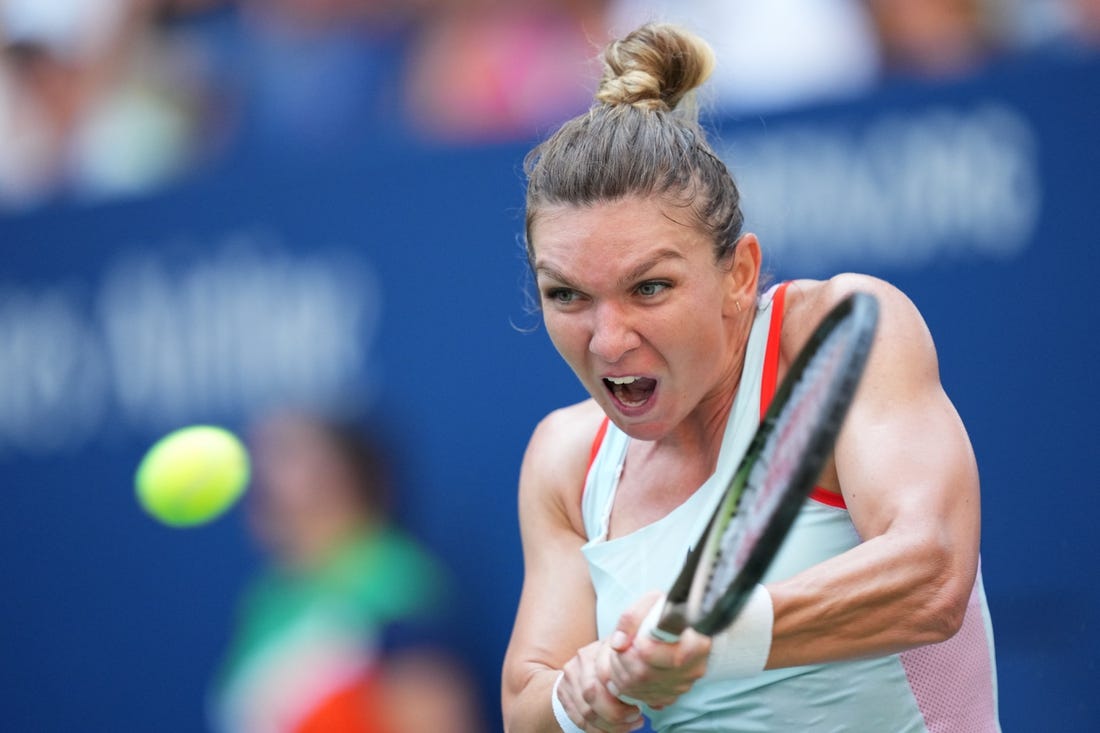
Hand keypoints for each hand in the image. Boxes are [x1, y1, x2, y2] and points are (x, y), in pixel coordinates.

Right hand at [557, 639, 645, 731]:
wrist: (585, 663)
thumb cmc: (617, 664)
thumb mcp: (632, 661)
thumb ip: (642, 677)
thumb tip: (659, 702)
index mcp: (603, 648)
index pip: (607, 675)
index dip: (623, 697)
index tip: (639, 707)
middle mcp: (583, 658)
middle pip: (592, 694)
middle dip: (616, 715)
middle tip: (635, 719)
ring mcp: (570, 675)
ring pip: (586, 711)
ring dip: (609, 726)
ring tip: (626, 726)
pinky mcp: (562, 691)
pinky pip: (579, 719)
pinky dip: (597, 730)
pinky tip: (611, 729)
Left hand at [606, 592, 710, 709]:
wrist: (677, 625)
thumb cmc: (666, 612)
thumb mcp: (653, 602)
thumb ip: (633, 617)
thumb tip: (618, 643)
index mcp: (697, 643)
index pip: (673, 659)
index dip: (648, 651)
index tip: (637, 640)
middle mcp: (693, 668)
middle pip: (647, 674)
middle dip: (624, 659)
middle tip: (620, 645)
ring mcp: (682, 685)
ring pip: (639, 687)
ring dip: (620, 671)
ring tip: (620, 653)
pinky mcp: (670, 695)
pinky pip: (640, 697)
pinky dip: (625, 684)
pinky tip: (626, 667)